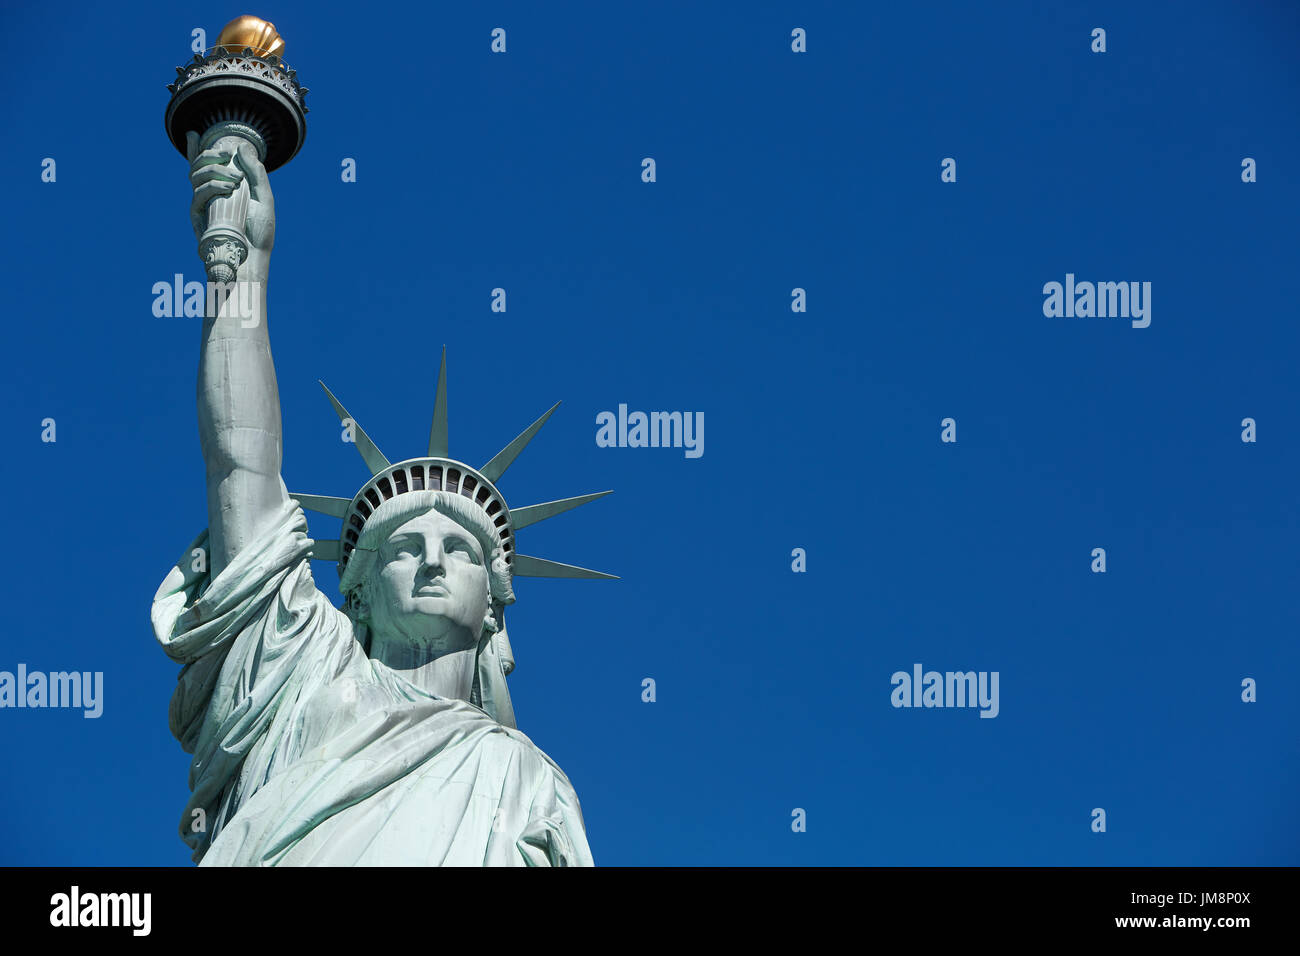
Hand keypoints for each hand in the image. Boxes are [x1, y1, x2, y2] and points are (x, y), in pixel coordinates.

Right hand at [187, 130, 274, 279]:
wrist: (253, 256)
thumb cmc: (259, 231)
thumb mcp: (264, 198)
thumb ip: (256, 173)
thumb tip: (242, 148)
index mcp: (223, 188)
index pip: (205, 166)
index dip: (195, 149)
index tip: (193, 133)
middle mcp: (209, 194)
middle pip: (197, 166)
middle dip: (209, 154)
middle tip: (227, 156)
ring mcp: (202, 204)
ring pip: (195, 175)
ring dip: (214, 170)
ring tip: (235, 179)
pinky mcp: (198, 216)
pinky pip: (198, 194)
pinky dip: (212, 186)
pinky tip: (228, 188)